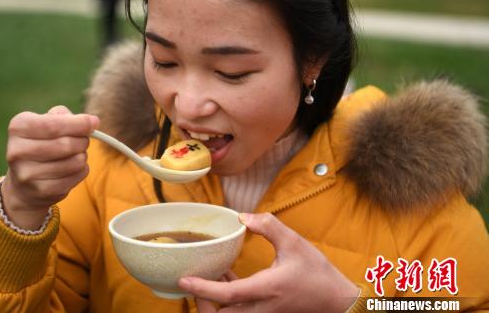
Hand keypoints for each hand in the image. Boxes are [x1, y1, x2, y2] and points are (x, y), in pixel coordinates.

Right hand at [2, 106, 98, 229]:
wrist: (23, 184)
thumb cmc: (41, 144)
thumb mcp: (44, 123)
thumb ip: (63, 116)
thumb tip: (91, 122)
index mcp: (18, 128)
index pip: (53, 125)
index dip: (79, 123)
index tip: (94, 122)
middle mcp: (18, 151)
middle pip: (66, 144)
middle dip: (82, 140)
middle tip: (83, 140)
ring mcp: (28, 174)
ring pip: (76, 161)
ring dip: (82, 156)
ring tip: (74, 154)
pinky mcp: (42, 191)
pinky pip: (77, 175)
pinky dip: (81, 170)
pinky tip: (71, 168)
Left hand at [178, 213, 358, 312]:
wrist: (336, 300)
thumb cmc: (316, 273)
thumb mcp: (294, 242)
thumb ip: (268, 226)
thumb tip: (243, 217)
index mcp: (266, 289)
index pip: (227, 295)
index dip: (202, 288)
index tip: (184, 280)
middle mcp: (260, 308)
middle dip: (201, 302)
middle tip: (192, 282)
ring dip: (213, 302)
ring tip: (207, 276)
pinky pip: (238, 311)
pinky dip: (226, 298)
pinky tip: (226, 275)